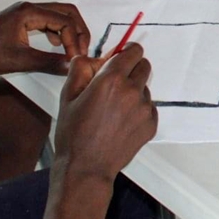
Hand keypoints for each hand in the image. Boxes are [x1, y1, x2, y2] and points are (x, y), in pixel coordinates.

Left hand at [0, 2, 90, 76]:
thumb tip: (71, 66)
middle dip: (78, 31)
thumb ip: (49, 62)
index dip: (74, 40)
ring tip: (71, 50)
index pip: (65, 21)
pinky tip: (55, 45)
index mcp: (29, 12)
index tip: (75, 58)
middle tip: (82, 50)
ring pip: (56, 15)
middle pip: (66, 12)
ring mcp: (22, 13)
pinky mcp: (18, 21)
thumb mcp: (20, 61)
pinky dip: (56, 32)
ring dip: (68, 31)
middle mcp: (27, 7)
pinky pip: (45, 20)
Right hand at [53, 44, 156, 182]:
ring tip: (113, 108)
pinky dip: (138, 109)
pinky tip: (121, 121)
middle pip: (144, 66)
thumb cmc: (73, 133)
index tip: (120, 57)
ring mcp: (144, 108)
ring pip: (145, 87)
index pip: (133, 51)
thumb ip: (80, 69)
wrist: (86, 167)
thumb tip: (91, 58)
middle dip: (131, 69)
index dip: (126, 52)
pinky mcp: (151, 124)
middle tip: (115, 82)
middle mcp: (133, 91)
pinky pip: (149, 107)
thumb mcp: (68, 96)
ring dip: (134, 90)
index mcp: (112, 80)